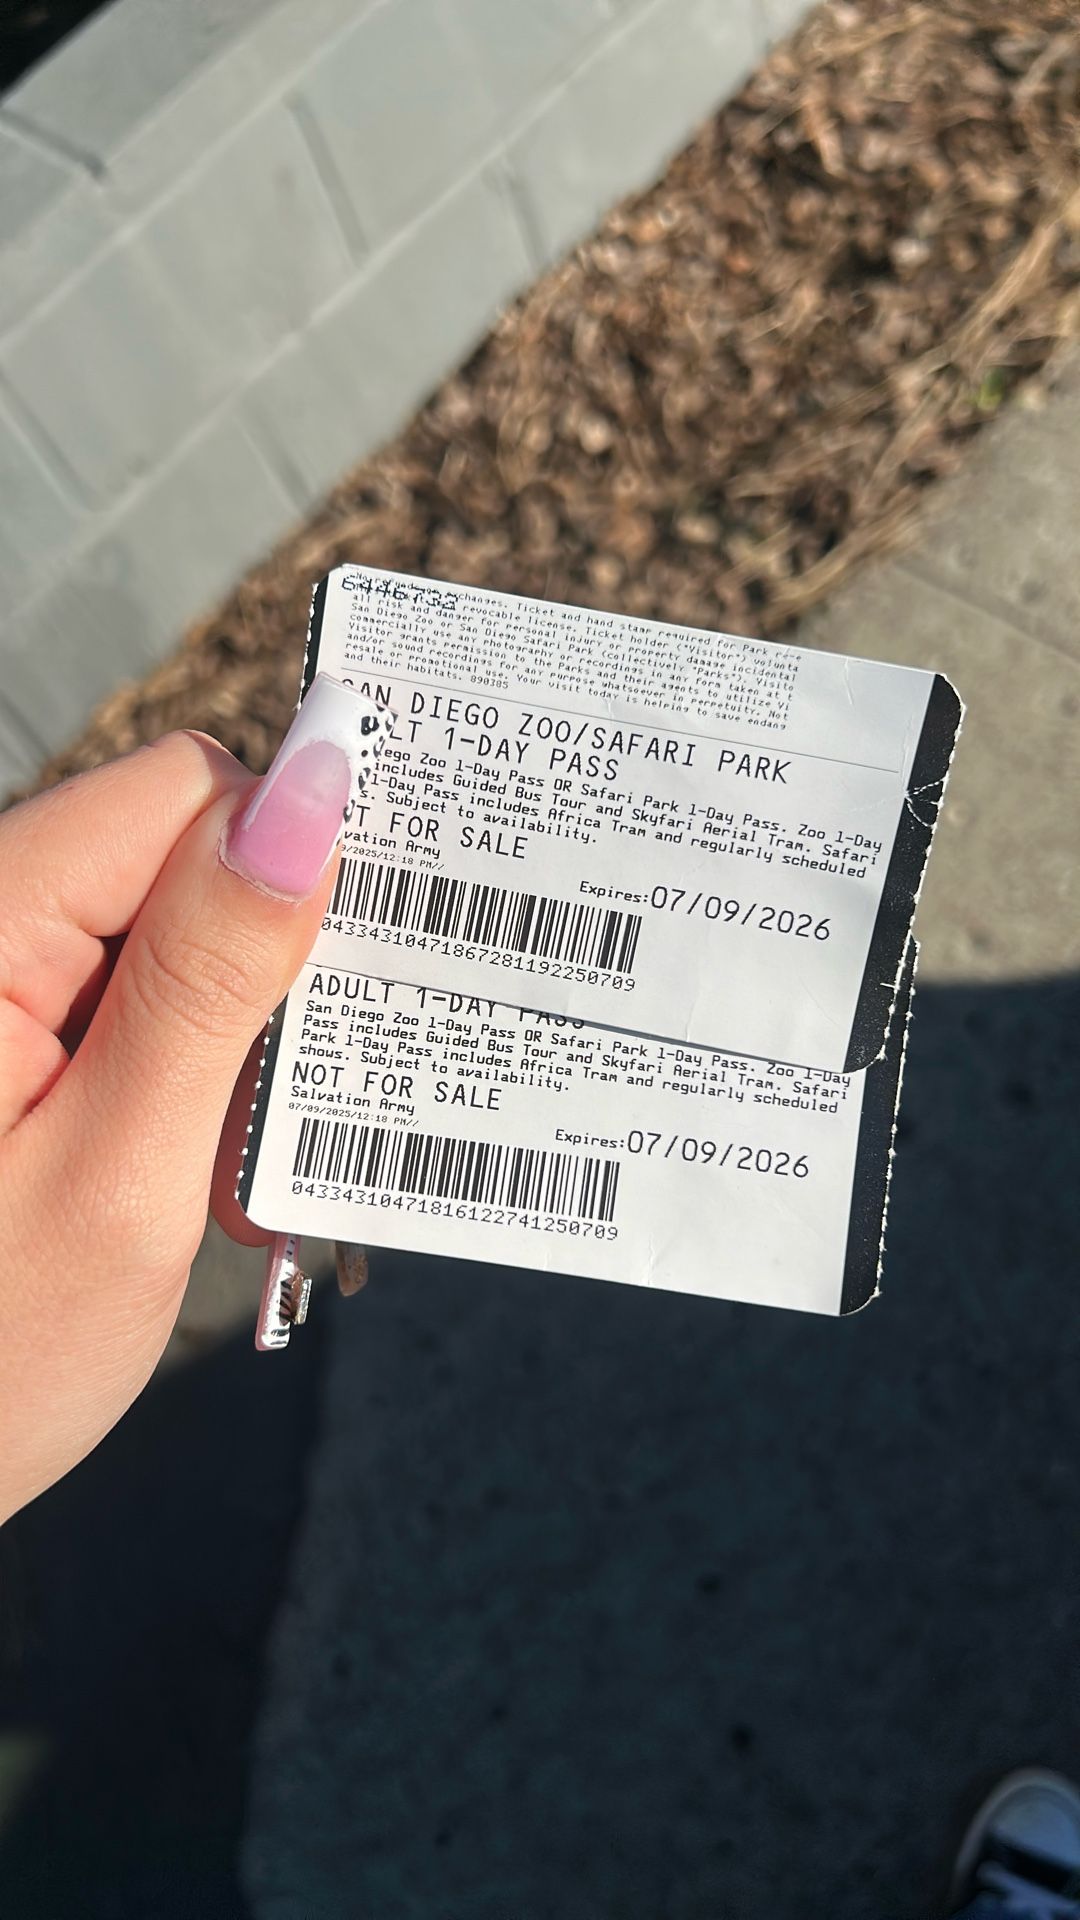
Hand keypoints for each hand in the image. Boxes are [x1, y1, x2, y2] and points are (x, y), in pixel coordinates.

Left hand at [0, 709, 355, 1522]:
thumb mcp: (121, 1177)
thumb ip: (214, 978)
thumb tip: (314, 795)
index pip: (185, 795)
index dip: (287, 872)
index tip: (336, 1000)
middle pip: (174, 852)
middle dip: (260, 972)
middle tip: (273, 1127)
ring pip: (160, 928)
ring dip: (222, 1041)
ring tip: (220, 1180)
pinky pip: (117, 992)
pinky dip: (174, 1070)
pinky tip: (181, 1170)